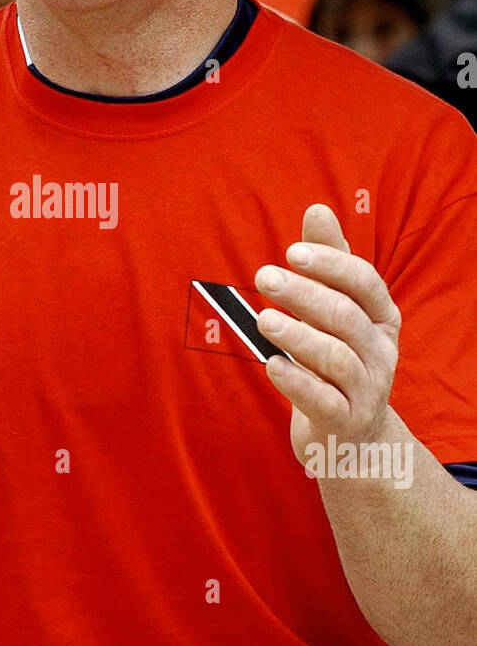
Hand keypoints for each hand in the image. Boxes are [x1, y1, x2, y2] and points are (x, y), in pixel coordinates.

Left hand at [253, 204, 401, 470]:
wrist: (352, 437)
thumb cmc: (338, 358)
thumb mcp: (337, 310)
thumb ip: (329, 263)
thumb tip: (317, 209)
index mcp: (381, 318)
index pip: (365, 283)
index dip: (331, 265)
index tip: (293, 251)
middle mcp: (380, 352)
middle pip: (346, 317)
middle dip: (305, 294)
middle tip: (264, 276)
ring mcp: (366, 390)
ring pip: (337, 358)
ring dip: (298, 336)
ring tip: (263, 320)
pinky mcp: (343, 422)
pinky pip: (323, 401)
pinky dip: (296, 382)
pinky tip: (270, 365)